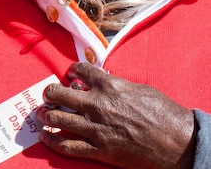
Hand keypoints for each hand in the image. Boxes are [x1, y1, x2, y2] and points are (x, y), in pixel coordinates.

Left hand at [34, 62, 195, 168]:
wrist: (177, 142)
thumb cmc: (164, 113)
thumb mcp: (139, 89)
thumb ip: (117, 84)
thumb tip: (103, 80)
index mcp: (109, 85)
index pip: (81, 70)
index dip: (73, 69)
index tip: (71, 73)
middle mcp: (97, 104)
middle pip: (59, 93)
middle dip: (50, 92)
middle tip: (48, 94)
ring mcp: (95, 128)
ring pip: (58, 118)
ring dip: (46, 115)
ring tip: (41, 113)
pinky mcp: (99, 149)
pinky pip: (68, 145)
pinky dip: (53, 141)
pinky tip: (45, 136)